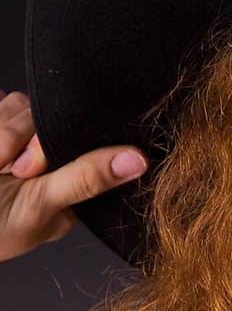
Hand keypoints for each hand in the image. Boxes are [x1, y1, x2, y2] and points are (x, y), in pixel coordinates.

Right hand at [0, 88, 148, 261]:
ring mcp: (21, 142)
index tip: (34, 167)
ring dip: (2, 133)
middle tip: (4, 171)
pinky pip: (2, 104)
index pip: (88, 144)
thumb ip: (84, 178)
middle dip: (23, 140)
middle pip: (52, 119)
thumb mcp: (39, 206)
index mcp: (70, 187)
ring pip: (22, 107)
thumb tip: (138, 161)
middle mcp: (49, 161)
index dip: (62, 145)